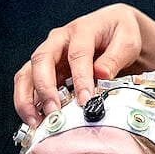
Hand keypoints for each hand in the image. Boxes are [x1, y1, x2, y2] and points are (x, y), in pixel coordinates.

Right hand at [13, 4, 143, 125]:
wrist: (114, 30)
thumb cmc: (121, 33)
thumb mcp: (127, 40)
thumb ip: (115, 57)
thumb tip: (101, 75)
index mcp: (82, 30)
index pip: (77, 54)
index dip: (80, 79)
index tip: (86, 101)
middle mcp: (59, 41)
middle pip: (41, 61)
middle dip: (45, 89)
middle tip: (54, 113)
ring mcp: (49, 55)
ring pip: (26, 74)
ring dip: (27, 99)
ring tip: (37, 123)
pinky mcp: (45, 70)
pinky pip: (28, 85)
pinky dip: (28, 104)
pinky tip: (37, 122)